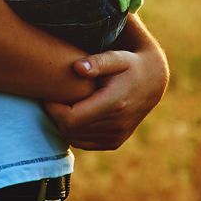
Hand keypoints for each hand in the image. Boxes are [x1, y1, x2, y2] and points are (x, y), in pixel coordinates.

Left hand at [43, 38, 168, 151]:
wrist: (151, 82)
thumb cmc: (129, 65)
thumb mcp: (116, 57)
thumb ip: (97, 62)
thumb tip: (76, 67)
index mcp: (114, 104)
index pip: (71, 118)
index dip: (54, 109)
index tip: (49, 95)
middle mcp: (116, 125)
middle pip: (70, 130)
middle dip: (57, 116)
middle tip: (54, 98)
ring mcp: (116, 137)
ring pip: (75, 138)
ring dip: (65, 124)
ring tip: (64, 104)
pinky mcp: (115, 142)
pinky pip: (85, 143)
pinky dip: (76, 132)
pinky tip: (76, 114)